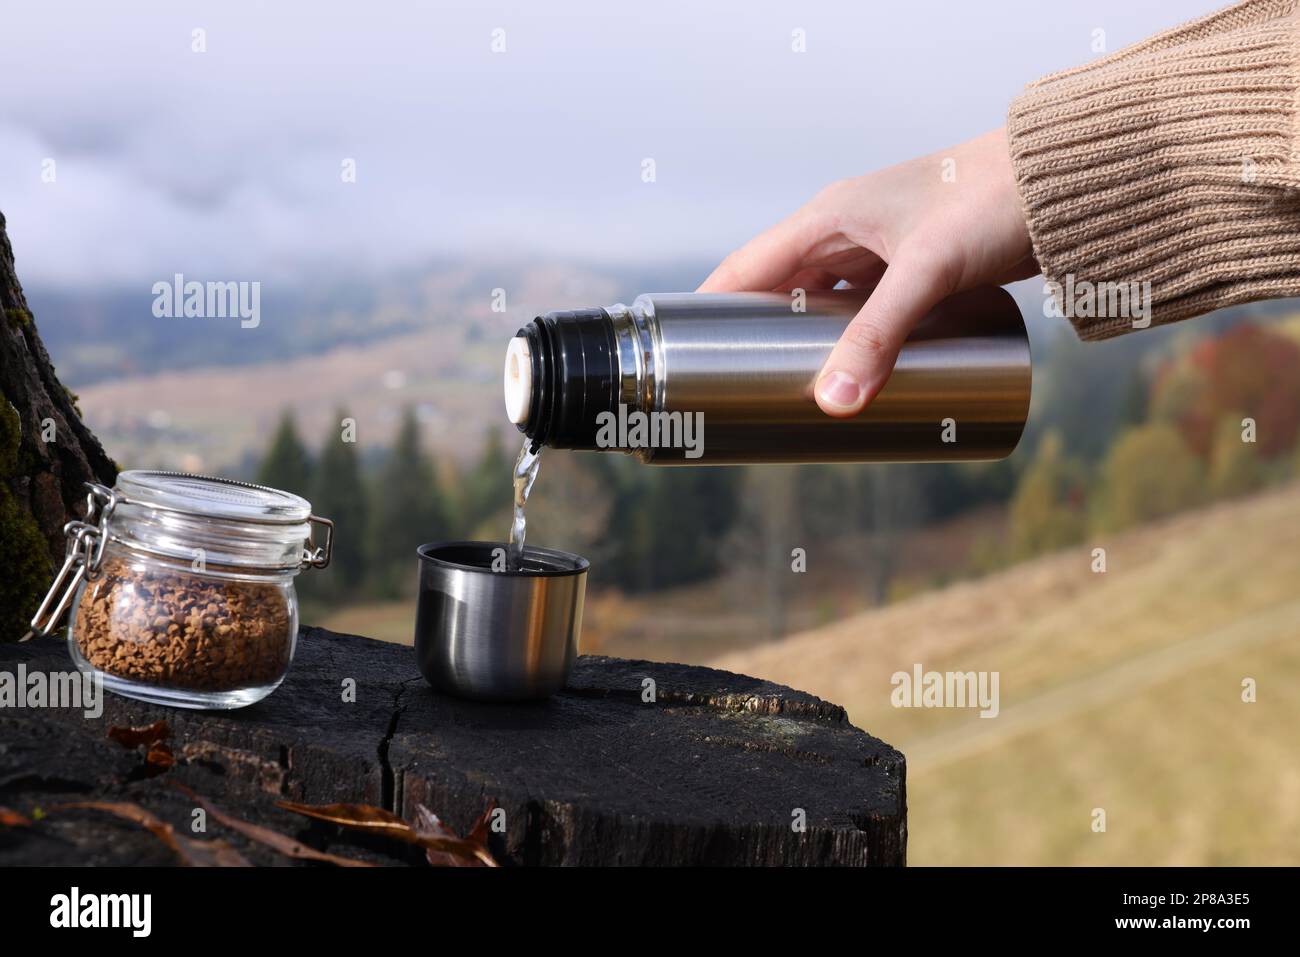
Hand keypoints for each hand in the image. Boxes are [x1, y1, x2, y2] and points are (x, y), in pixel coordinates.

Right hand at [698, 127, 1037, 416]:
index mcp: (828, 217)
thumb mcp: (926, 271)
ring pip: (824, 307)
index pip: (746, 268)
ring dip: (807, 346)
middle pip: (780, 293)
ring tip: (787, 394)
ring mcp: (880, 253)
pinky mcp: (913, 272)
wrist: (1065, 182)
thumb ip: (880, 335)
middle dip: (757, 339)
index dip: (710, 308)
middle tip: (737, 391)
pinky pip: (864, 313)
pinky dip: (851, 344)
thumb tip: (833, 404)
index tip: (683, 353)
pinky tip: (851, 374)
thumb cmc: (991, 202)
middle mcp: (845, 233)